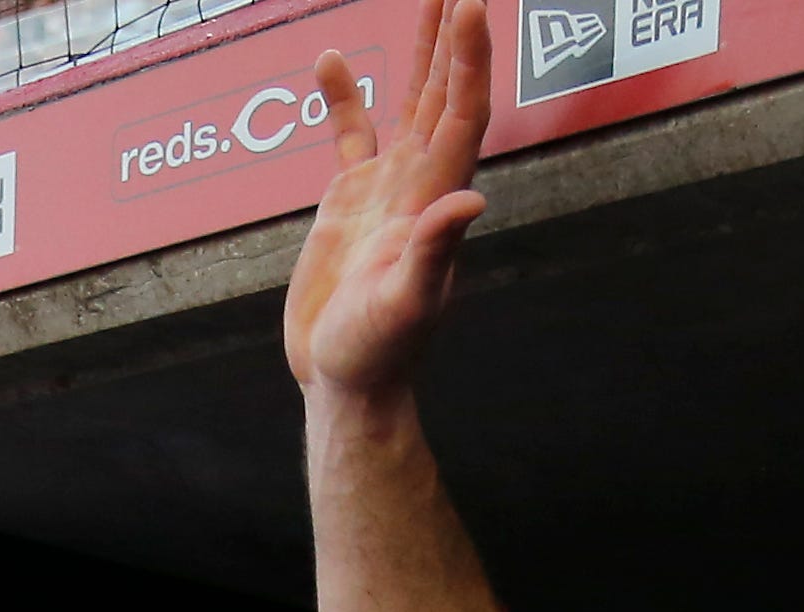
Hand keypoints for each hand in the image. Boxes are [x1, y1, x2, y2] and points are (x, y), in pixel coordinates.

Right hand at [281, 0, 492, 412]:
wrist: (344, 382)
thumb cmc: (377, 355)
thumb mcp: (405, 307)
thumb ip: (434, 253)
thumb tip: (469, 202)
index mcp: (434, 200)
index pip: (461, 114)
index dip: (469, 59)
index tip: (470, 5)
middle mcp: (419, 183)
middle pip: (445, 93)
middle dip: (454, 36)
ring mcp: (386, 188)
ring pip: (410, 103)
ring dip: (420, 51)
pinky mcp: (349, 201)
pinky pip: (351, 134)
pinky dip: (342, 97)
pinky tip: (332, 60)